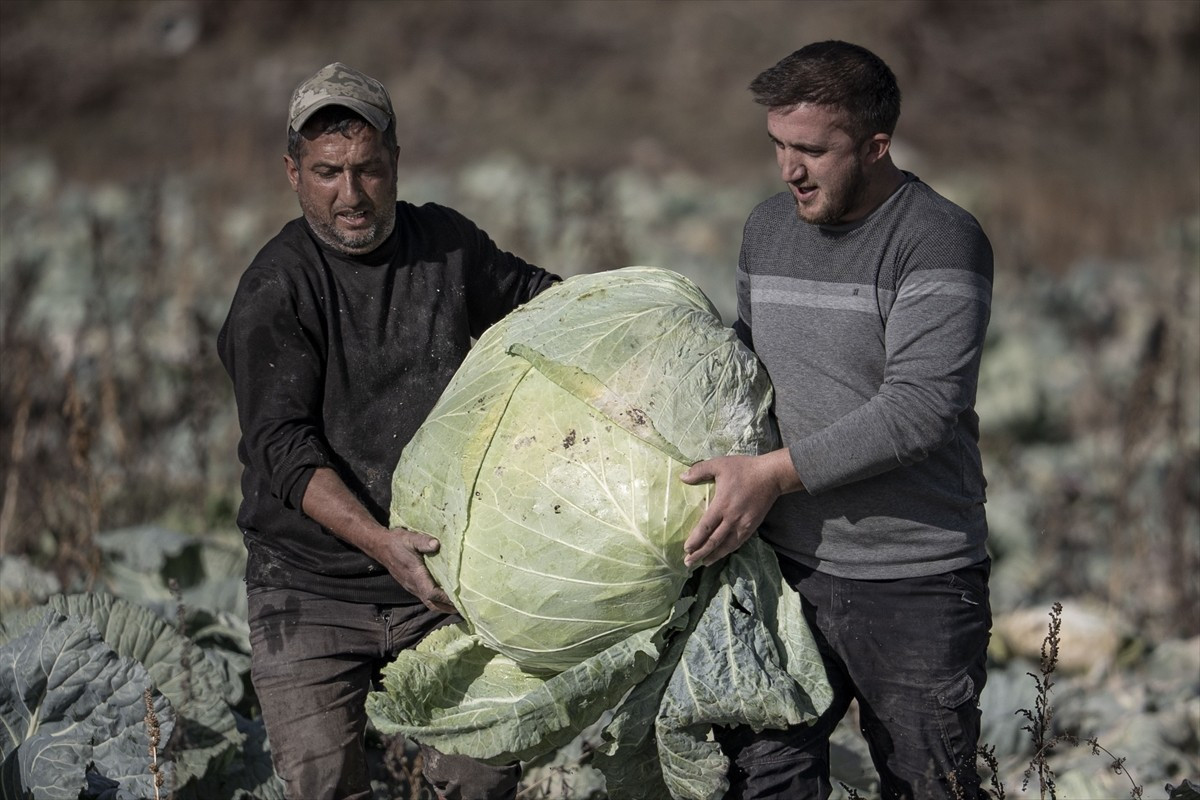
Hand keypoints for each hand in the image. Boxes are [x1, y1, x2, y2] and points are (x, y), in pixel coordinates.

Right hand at [368, 527, 455, 612]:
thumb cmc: (397, 542)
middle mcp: (414, 585)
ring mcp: (412, 587)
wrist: (381, 547)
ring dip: (443, 607)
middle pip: (432, 604)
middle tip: (465, 609)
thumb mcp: (410, 538)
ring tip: (458, 607)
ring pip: (429, 603)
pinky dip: (437, 602)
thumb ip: (423, 542)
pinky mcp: (412, 586)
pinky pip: (426, 598)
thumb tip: (436, 544)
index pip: (431, 593)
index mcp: (415, 575)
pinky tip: (445, 598)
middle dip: (448, 608)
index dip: (445, 598)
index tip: (459, 599)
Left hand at [680, 449, 802, 567]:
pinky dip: (728, 550)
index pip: (705, 528)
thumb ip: (700, 470)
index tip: (686, 549)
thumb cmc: (744, 469)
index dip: (695, 540)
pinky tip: (722, 553)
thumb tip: (682, 477)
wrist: (772, 475)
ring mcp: (743, 524)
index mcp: (722, 505)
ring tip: (703, 563)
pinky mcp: (752, 526)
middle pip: (714, 541)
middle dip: (700, 554)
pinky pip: (738, 542)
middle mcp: (732, 519)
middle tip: (688, 563)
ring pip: (727, 545)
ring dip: (714, 556)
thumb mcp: (720, 465)